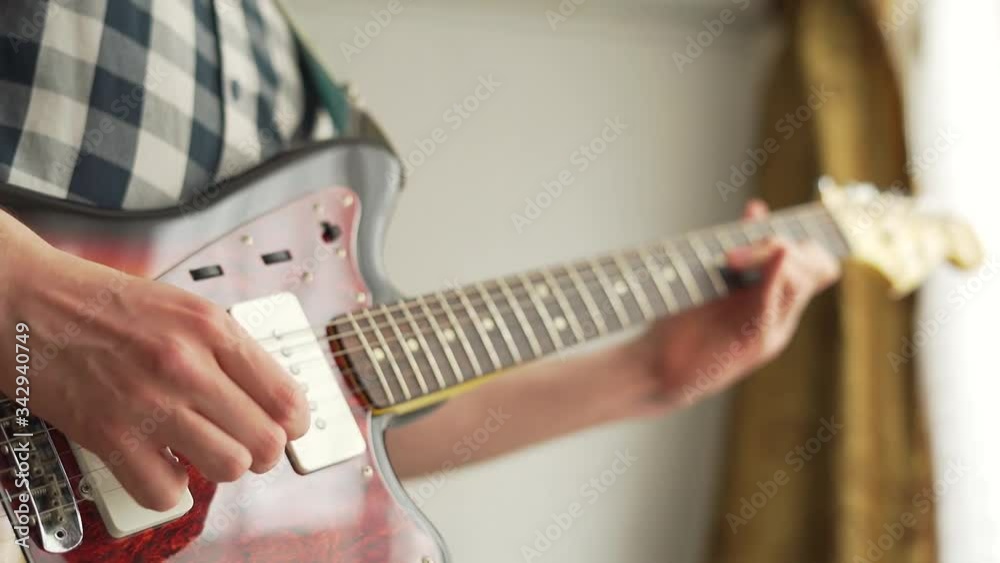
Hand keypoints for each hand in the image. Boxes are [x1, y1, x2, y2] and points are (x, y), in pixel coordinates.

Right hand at [0, 212, 308, 510]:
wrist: (29, 303)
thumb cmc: (104, 305)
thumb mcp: (184, 308)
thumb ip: (230, 350)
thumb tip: (272, 396)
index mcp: (211, 329)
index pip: (286, 397)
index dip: (295, 423)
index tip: (288, 427)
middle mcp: (187, 365)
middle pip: (265, 441)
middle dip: (263, 450)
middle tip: (247, 443)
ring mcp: (149, 404)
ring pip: (228, 468)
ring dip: (221, 466)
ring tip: (205, 450)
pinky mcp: (110, 436)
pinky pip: (165, 491)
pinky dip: (169, 486)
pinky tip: (163, 463)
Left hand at [629, 200, 840, 413]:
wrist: (656, 370)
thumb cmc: (681, 321)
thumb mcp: (713, 278)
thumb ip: (741, 249)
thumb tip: (758, 208)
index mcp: (776, 301)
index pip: (819, 263)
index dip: (802, 237)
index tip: (761, 223)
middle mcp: (781, 317)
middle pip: (818, 267)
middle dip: (788, 242)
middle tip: (743, 245)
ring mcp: (771, 332)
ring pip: (800, 281)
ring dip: (768, 255)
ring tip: (730, 256)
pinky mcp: (753, 347)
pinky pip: (773, 306)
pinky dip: (772, 278)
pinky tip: (761, 257)